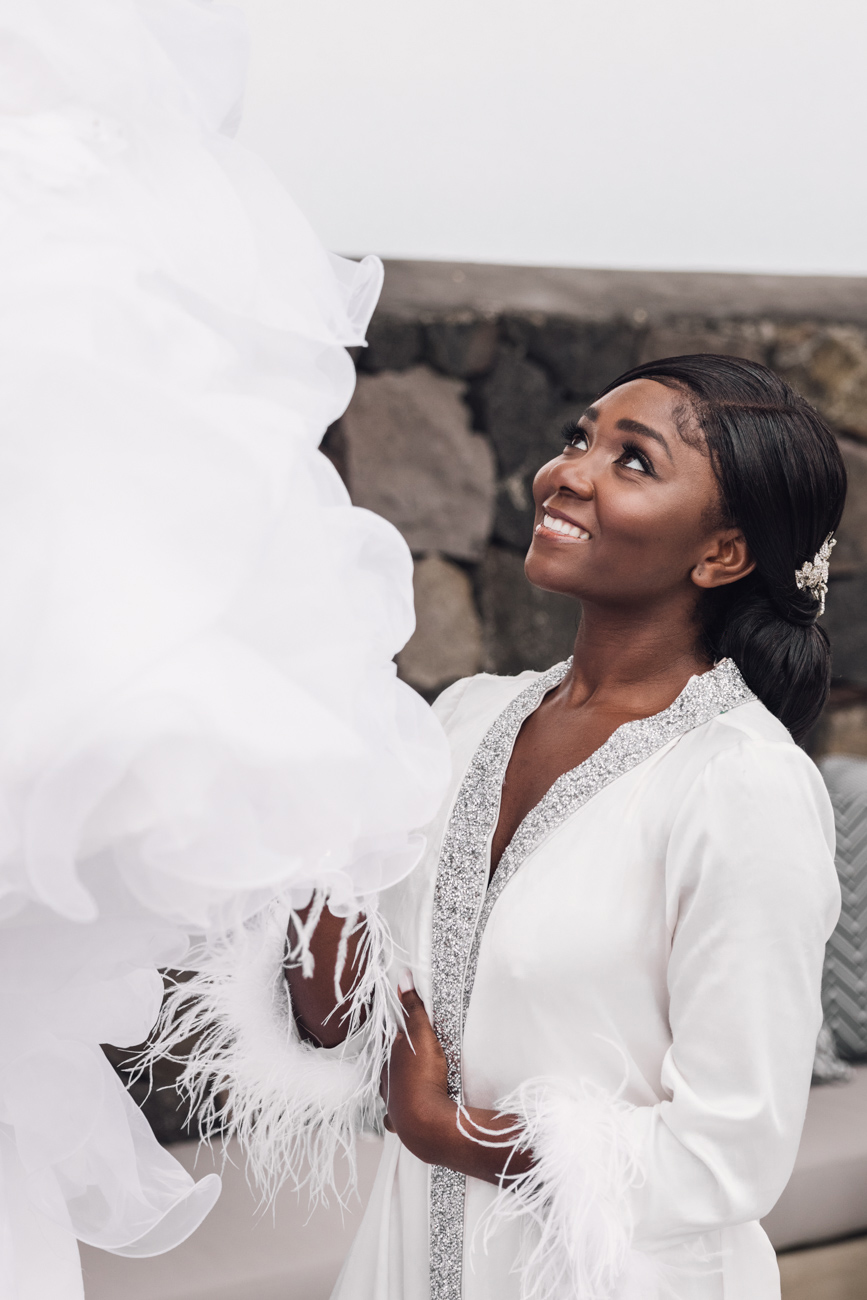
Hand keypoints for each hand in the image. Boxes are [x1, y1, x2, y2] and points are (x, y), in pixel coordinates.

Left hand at [380, 979, 453, 1163]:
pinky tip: (401, 1118)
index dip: (403, 1038)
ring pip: (389, 1094)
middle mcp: (387, 1083)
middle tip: (415, 1061)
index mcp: (390, 1060)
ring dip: (397, 1090)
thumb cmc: (422, 1077)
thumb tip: (402, 978)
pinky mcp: (401, 1125)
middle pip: (391, 1069)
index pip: (394, 1043)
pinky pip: (395, 1120)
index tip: (411, 1036)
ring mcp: (392, 1105)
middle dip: (399, 1065)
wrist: (425, 1120)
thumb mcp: (420, 1034)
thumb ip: (413, 1007)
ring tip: (409, 1087)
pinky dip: (397, 1118)